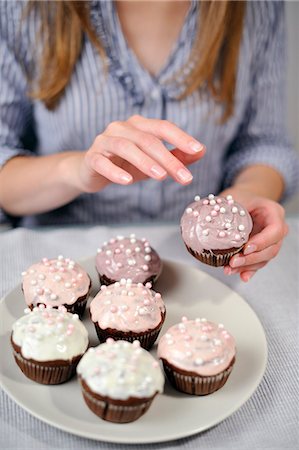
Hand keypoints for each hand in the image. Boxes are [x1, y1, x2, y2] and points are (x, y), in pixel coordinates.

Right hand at [78, 115, 204, 192]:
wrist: (90, 171)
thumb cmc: (125, 164)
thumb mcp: (153, 162)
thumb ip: (176, 156)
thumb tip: (202, 152)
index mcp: (138, 125)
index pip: (162, 127)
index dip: (181, 137)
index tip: (198, 149)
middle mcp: (121, 128)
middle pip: (147, 140)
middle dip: (168, 159)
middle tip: (185, 178)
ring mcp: (104, 141)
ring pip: (125, 147)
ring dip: (145, 162)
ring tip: (161, 177)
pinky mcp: (92, 158)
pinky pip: (102, 162)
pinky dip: (115, 171)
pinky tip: (127, 181)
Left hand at [221, 189, 287, 281]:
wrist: (245, 199)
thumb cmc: (242, 196)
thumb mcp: (235, 196)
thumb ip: (228, 208)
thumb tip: (208, 219)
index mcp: (273, 213)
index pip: (275, 230)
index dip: (262, 242)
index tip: (246, 248)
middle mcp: (276, 228)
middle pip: (271, 248)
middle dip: (252, 259)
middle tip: (234, 262)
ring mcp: (270, 241)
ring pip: (264, 259)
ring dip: (247, 267)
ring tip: (230, 269)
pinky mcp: (261, 250)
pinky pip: (258, 263)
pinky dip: (249, 270)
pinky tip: (242, 276)